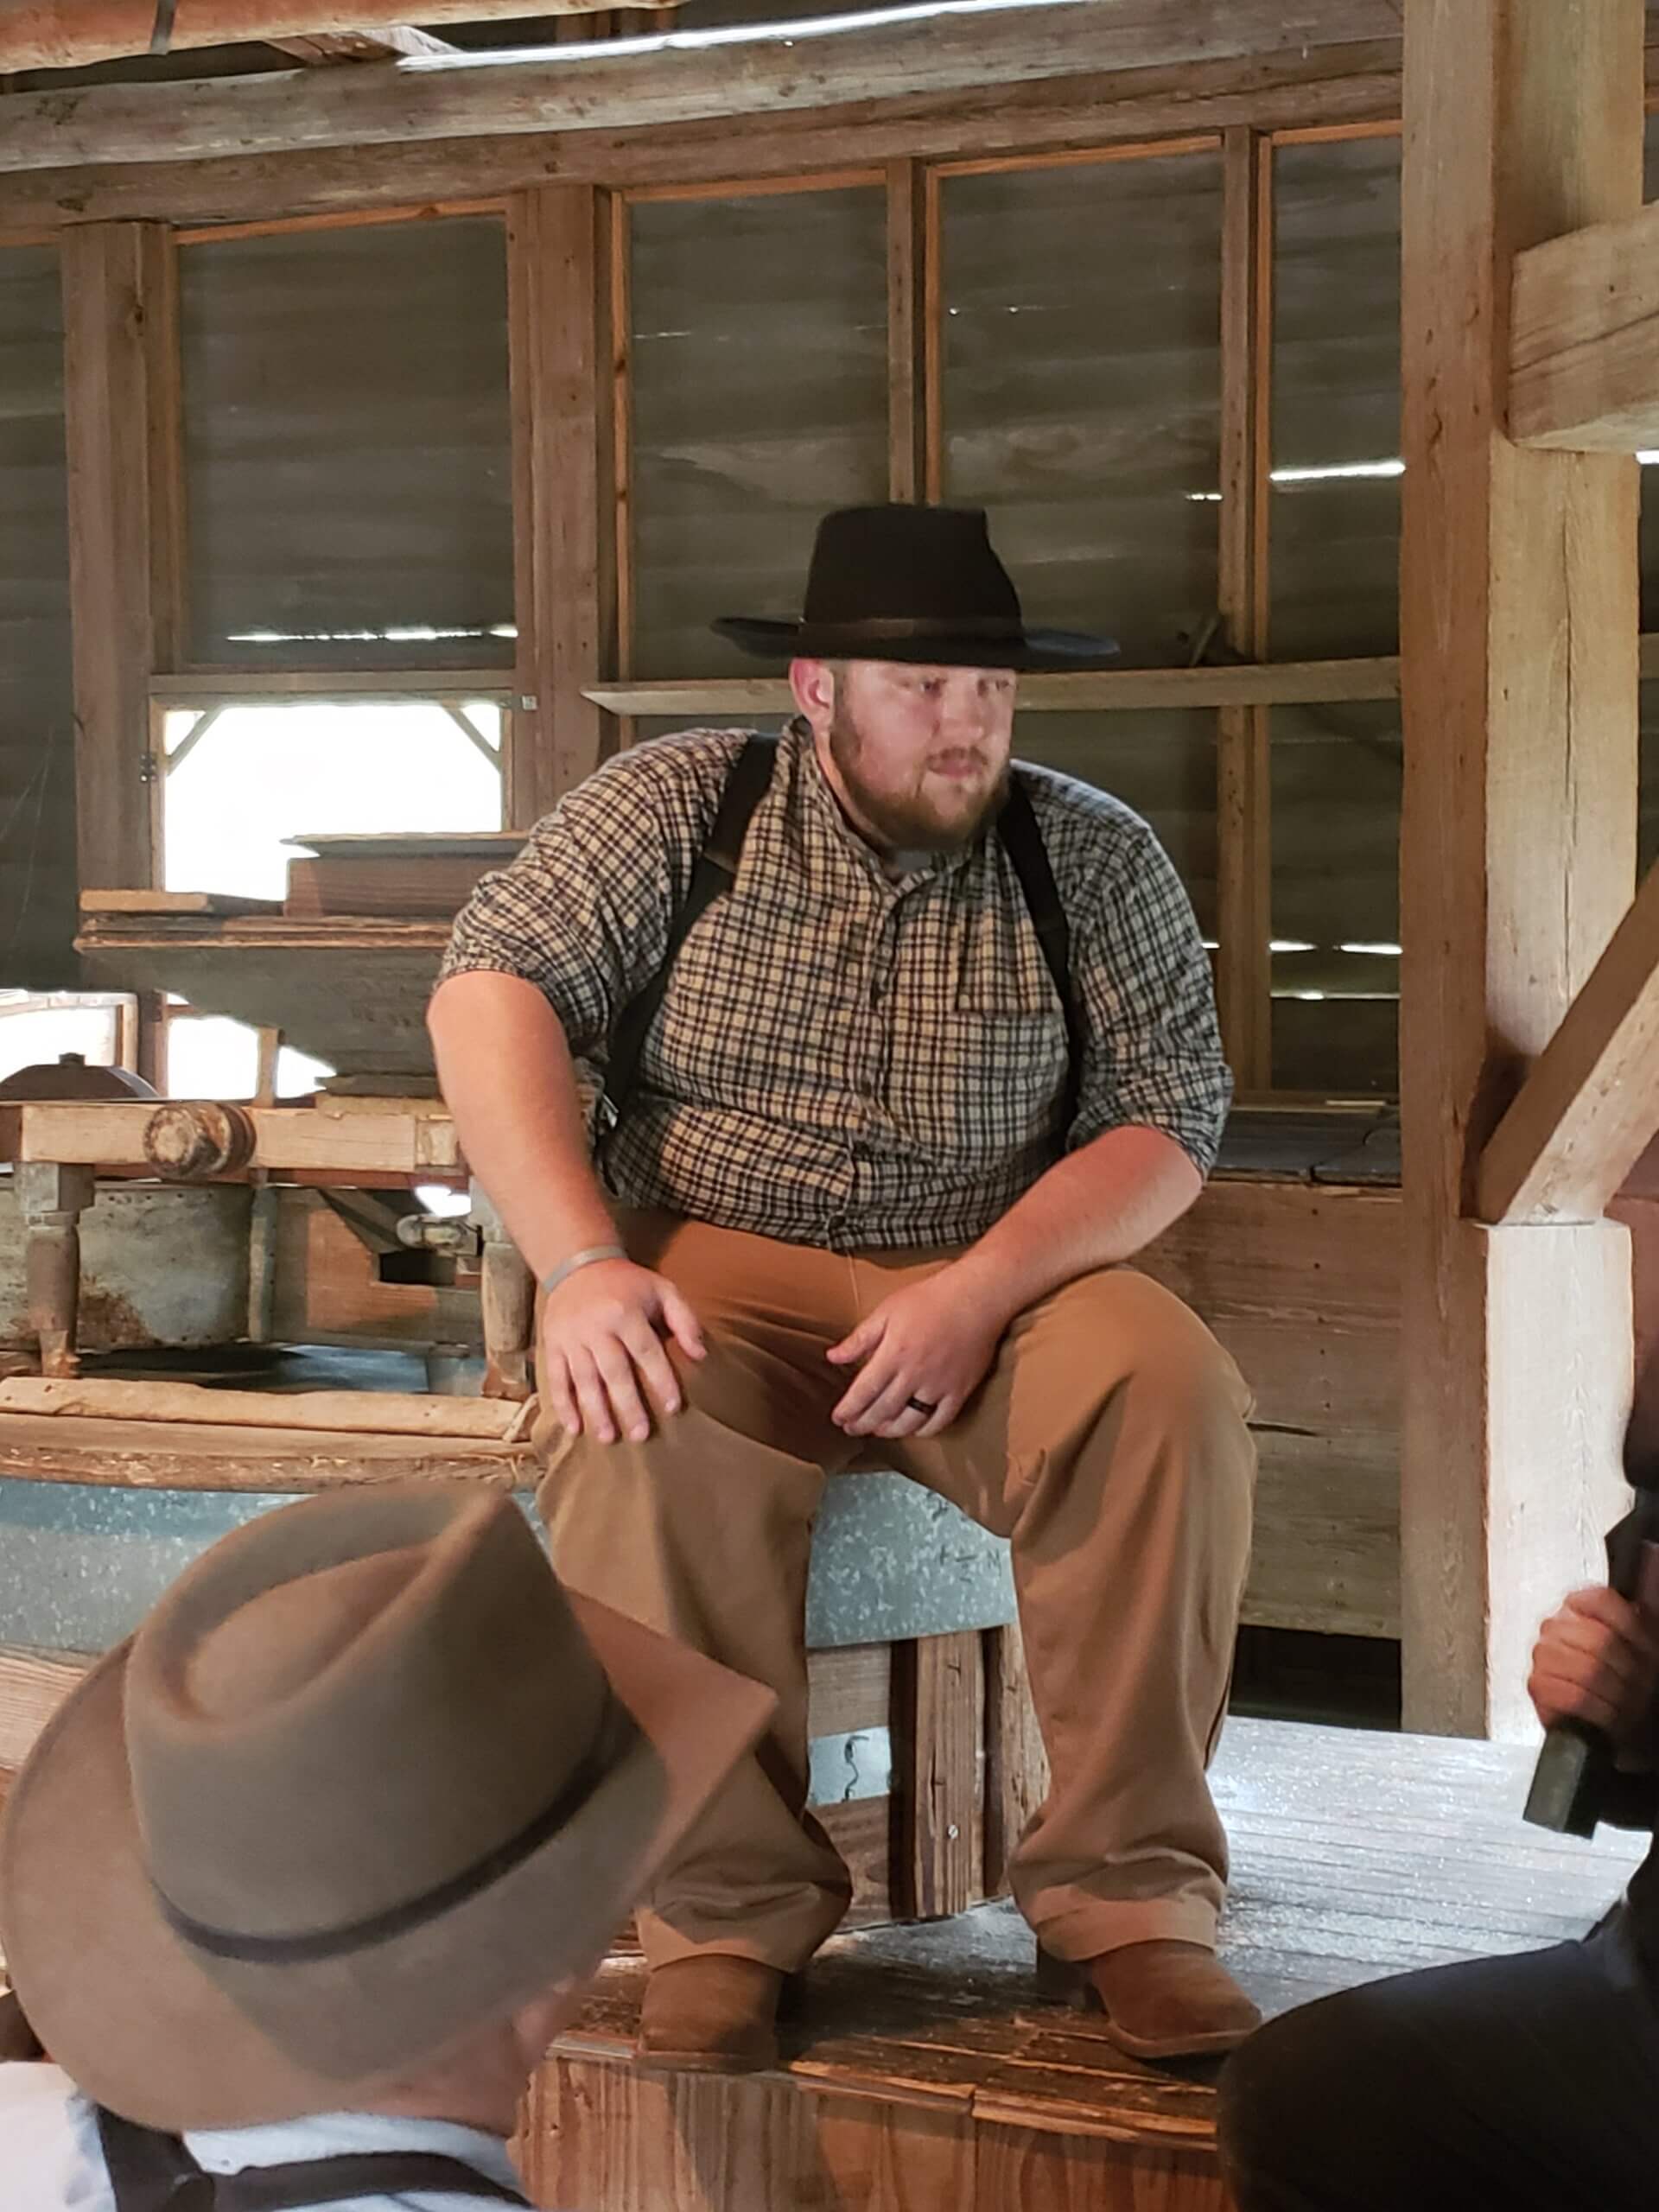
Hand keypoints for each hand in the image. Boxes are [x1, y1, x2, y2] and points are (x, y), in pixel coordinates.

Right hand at [538, 1258, 703, 1444]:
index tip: (673, 1407)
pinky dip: (563, 1404)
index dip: (661, 1380)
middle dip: (627, 1405)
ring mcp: (571, 1337)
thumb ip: (684, 1320)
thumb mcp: (662, 1289)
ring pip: (584, 1379)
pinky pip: (556, 1378)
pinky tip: (573, 1428)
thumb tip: (700, 1355)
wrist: (578, 1264)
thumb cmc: (628, 1283)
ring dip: (595, 1411)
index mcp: (625, 1312)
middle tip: (640, 1435)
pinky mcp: (552, 1344)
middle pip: (614, 1372)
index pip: (646, 1352)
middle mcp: (596, 1327)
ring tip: (608, 1438)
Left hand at [825, 1262, 1008, 1440]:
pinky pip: (940, 1421)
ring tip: (878, 1430)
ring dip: (889, 1431)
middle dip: (863, 1424)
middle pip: (883, 1410)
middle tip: (851, 1428)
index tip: (838, 1418)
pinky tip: (913, 1429)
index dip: (848, 1409)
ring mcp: (939, 1386)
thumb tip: (833, 1357)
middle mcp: (914, 1375)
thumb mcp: (886, 1311)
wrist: (975, 1298)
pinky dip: (924, 1431)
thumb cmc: (929, 1299)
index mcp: (893, 1354)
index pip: (864, 1391)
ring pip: (909, 1421)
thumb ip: (859, 1338)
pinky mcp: (960, 1391)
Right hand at [1529, 1585, 1658, 1748]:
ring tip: (1623, 1703)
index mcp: (1578, 1607)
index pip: (1601, 1600)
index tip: (1645, 1652)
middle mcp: (1555, 1626)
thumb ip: (1634, 1620)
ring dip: (1614, 1694)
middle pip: (1599, 1639)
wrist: (1613, 1717)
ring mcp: (1542, 1654)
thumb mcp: (1640, 1645)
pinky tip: (1605, 1714)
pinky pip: (1573, 1697)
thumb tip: (1635, 1610)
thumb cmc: (1626, 1681)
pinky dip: (1598, 1711)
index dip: (1631, 1631)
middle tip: (1639, 1687)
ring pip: (1587, 1669)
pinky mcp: (1536, 1685)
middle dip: (1628, 1671)